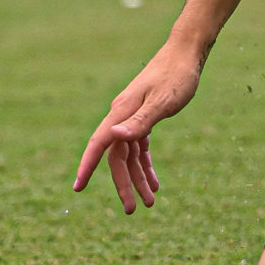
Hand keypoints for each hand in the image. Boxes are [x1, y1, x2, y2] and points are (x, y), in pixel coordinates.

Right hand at [73, 41, 204, 210]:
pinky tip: (154, 182)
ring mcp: (132, 117)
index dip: (87, 167)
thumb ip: (139, 121)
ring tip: (149, 202)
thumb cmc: (176, 76)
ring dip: (138, 179)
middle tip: (133, 210)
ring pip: (129, 155)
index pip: (100, 144)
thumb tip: (113, 137)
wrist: (186, 53)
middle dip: (124, 184)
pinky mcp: (145, 117)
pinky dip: (146, 165)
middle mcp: (122, 116)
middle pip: (116, 157)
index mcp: (121, 112)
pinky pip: (140, 147)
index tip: (78, 187)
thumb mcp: (162, 101)